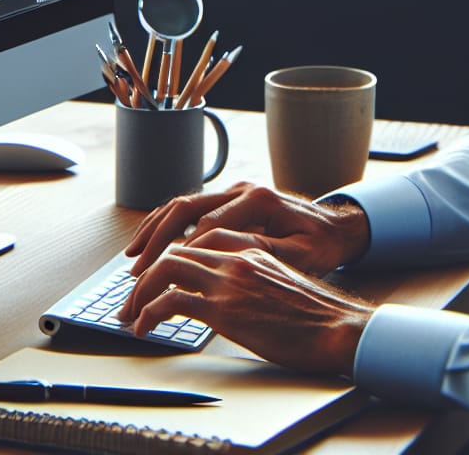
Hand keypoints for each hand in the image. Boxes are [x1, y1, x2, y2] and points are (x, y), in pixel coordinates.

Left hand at [118, 245, 372, 375]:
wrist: (336, 326)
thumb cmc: (313, 309)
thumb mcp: (279, 274)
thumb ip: (249, 268)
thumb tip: (223, 283)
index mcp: (249, 243)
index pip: (196, 234)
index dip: (169, 251)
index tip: (155, 271)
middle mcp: (235, 253)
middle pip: (175, 247)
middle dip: (146, 269)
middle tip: (131, 292)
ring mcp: (229, 279)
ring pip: (166, 269)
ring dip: (140, 290)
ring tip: (130, 311)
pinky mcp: (224, 308)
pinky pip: (171, 302)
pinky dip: (149, 312)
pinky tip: (144, 326)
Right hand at [124, 181, 370, 276]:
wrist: (335, 227)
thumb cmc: (320, 245)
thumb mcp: (299, 255)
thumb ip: (262, 251)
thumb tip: (224, 254)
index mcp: (258, 200)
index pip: (209, 226)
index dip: (184, 254)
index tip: (164, 278)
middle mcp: (242, 189)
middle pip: (187, 208)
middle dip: (157, 239)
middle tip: (137, 268)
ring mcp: (234, 191)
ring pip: (183, 204)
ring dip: (155, 229)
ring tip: (133, 255)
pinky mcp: (230, 199)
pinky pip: (190, 209)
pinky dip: (167, 224)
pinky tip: (150, 242)